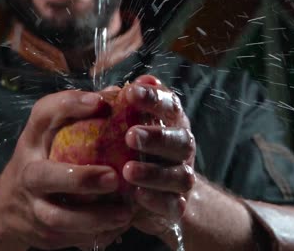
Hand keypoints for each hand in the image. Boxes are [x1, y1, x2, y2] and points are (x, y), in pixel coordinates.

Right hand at [0, 90, 133, 249]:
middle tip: (113, 178)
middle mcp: (27, 174)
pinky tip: (118, 227)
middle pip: (44, 177)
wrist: (6, 208)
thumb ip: (79, 114)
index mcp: (31, 141)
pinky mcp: (43, 236)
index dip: (70, 105)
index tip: (101, 102)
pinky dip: (96, 235)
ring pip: (58, 218)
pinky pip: (71, 239)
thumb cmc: (41, 161)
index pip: (43, 115)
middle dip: (80, 178)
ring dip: (94, 218)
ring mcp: (32, 208)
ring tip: (125, 213)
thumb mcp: (49, 135)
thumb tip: (121, 93)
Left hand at [122, 75, 195, 245]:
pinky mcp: (178, 204)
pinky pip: (173, 205)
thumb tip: (110, 90)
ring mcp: (182, 176)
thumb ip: (123, 109)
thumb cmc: (135, 149)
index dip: (154, 98)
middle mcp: (182, 147)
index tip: (131, 92)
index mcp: (172, 123)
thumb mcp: (128, 126)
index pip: (169, 105)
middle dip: (157, 137)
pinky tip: (137, 196)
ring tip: (128, 171)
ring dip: (154, 173)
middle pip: (180, 140)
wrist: (157, 193)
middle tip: (130, 136)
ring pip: (179, 175)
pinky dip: (157, 200)